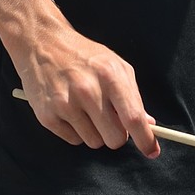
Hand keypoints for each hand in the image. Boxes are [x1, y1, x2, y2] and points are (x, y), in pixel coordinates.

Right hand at [14, 28, 160, 158]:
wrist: (42, 44)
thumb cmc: (83, 56)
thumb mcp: (115, 66)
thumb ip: (133, 95)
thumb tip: (148, 124)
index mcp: (110, 76)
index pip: (133, 118)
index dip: (145, 139)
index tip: (152, 151)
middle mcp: (88, 91)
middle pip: (115, 138)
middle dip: (117, 135)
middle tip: (111, 120)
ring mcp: (66, 104)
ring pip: (95, 143)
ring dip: (96, 132)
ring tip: (87, 110)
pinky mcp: (47, 116)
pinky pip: (74, 141)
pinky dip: (76, 131)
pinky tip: (70, 111)